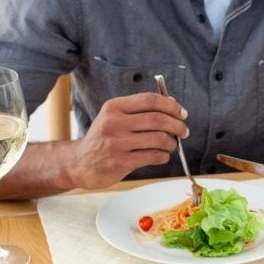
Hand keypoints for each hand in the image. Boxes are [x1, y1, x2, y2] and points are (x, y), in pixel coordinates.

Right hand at [69, 93, 186, 188]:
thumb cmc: (103, 138)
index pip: (150, 100)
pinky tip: (162, 155)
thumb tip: (172, 104)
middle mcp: (114, 122)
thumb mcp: (115, 117)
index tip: (182, 113)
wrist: (79, 163)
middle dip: (177, 125)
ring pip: (158, 139)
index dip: (171, 106)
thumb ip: (140, 110)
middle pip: (157, 119)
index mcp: (114, 107)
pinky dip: (163, 156)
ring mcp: (116, 143)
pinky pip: (153, 156)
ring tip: (171, 145)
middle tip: (184, 131)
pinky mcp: (120, 162)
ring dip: (171, 143)